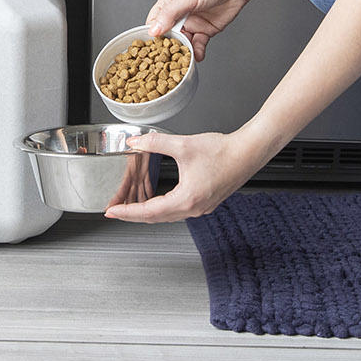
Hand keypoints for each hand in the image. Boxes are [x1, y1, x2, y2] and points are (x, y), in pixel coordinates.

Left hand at [103, 130, 262, 223]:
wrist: (248, 152)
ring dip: (148, 212)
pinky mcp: (206, 203)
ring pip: (167, 216)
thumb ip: (155, 143)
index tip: (112, 212)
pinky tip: (157, 200)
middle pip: (156, 218)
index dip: (127, 212)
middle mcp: (194, 208)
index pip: (148, 212)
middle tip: (116, 210)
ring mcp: (201, 208)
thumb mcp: (183, 145)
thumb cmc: (222, 151)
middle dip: (133, 214)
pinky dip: (163, 208)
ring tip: (131, 206)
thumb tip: (135, 142)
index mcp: (186, 199)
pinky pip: (178, 211)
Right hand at [146, 0, 250, 63]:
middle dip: (167, 48)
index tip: (151, 47)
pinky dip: (197, 52)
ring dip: (182, 52)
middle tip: (166, 60)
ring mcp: (192, 23)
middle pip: (168, 35)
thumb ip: (169, 14)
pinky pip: (198, 44)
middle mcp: (179, 14)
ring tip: (183, 60)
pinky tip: (197, 56)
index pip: (154, 21)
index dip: (152, 35)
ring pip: (183, 42)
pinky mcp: (205, 31)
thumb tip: (153, 30)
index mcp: (169, 2)